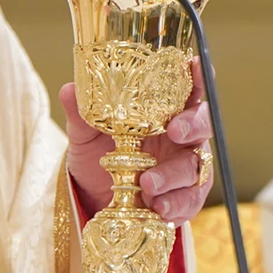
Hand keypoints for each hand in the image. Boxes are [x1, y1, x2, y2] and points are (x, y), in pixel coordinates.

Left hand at [62, 57, 213, 222]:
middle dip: (193, 124)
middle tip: (175, 131)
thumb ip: (82, 114)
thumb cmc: (98, 155)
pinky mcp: (185, 199)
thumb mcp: (85, 135)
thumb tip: (70, 90)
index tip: (197, 65)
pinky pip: (189, 200)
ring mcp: (185, 167)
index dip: (198, 75)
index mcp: (163, 111)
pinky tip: (158, 207)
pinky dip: (175, 204)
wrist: (93, 198)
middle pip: (203, 123)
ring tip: (147, 184)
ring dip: (173, 174)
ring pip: (195, 166)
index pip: (188, 88)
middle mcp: (181, 137)